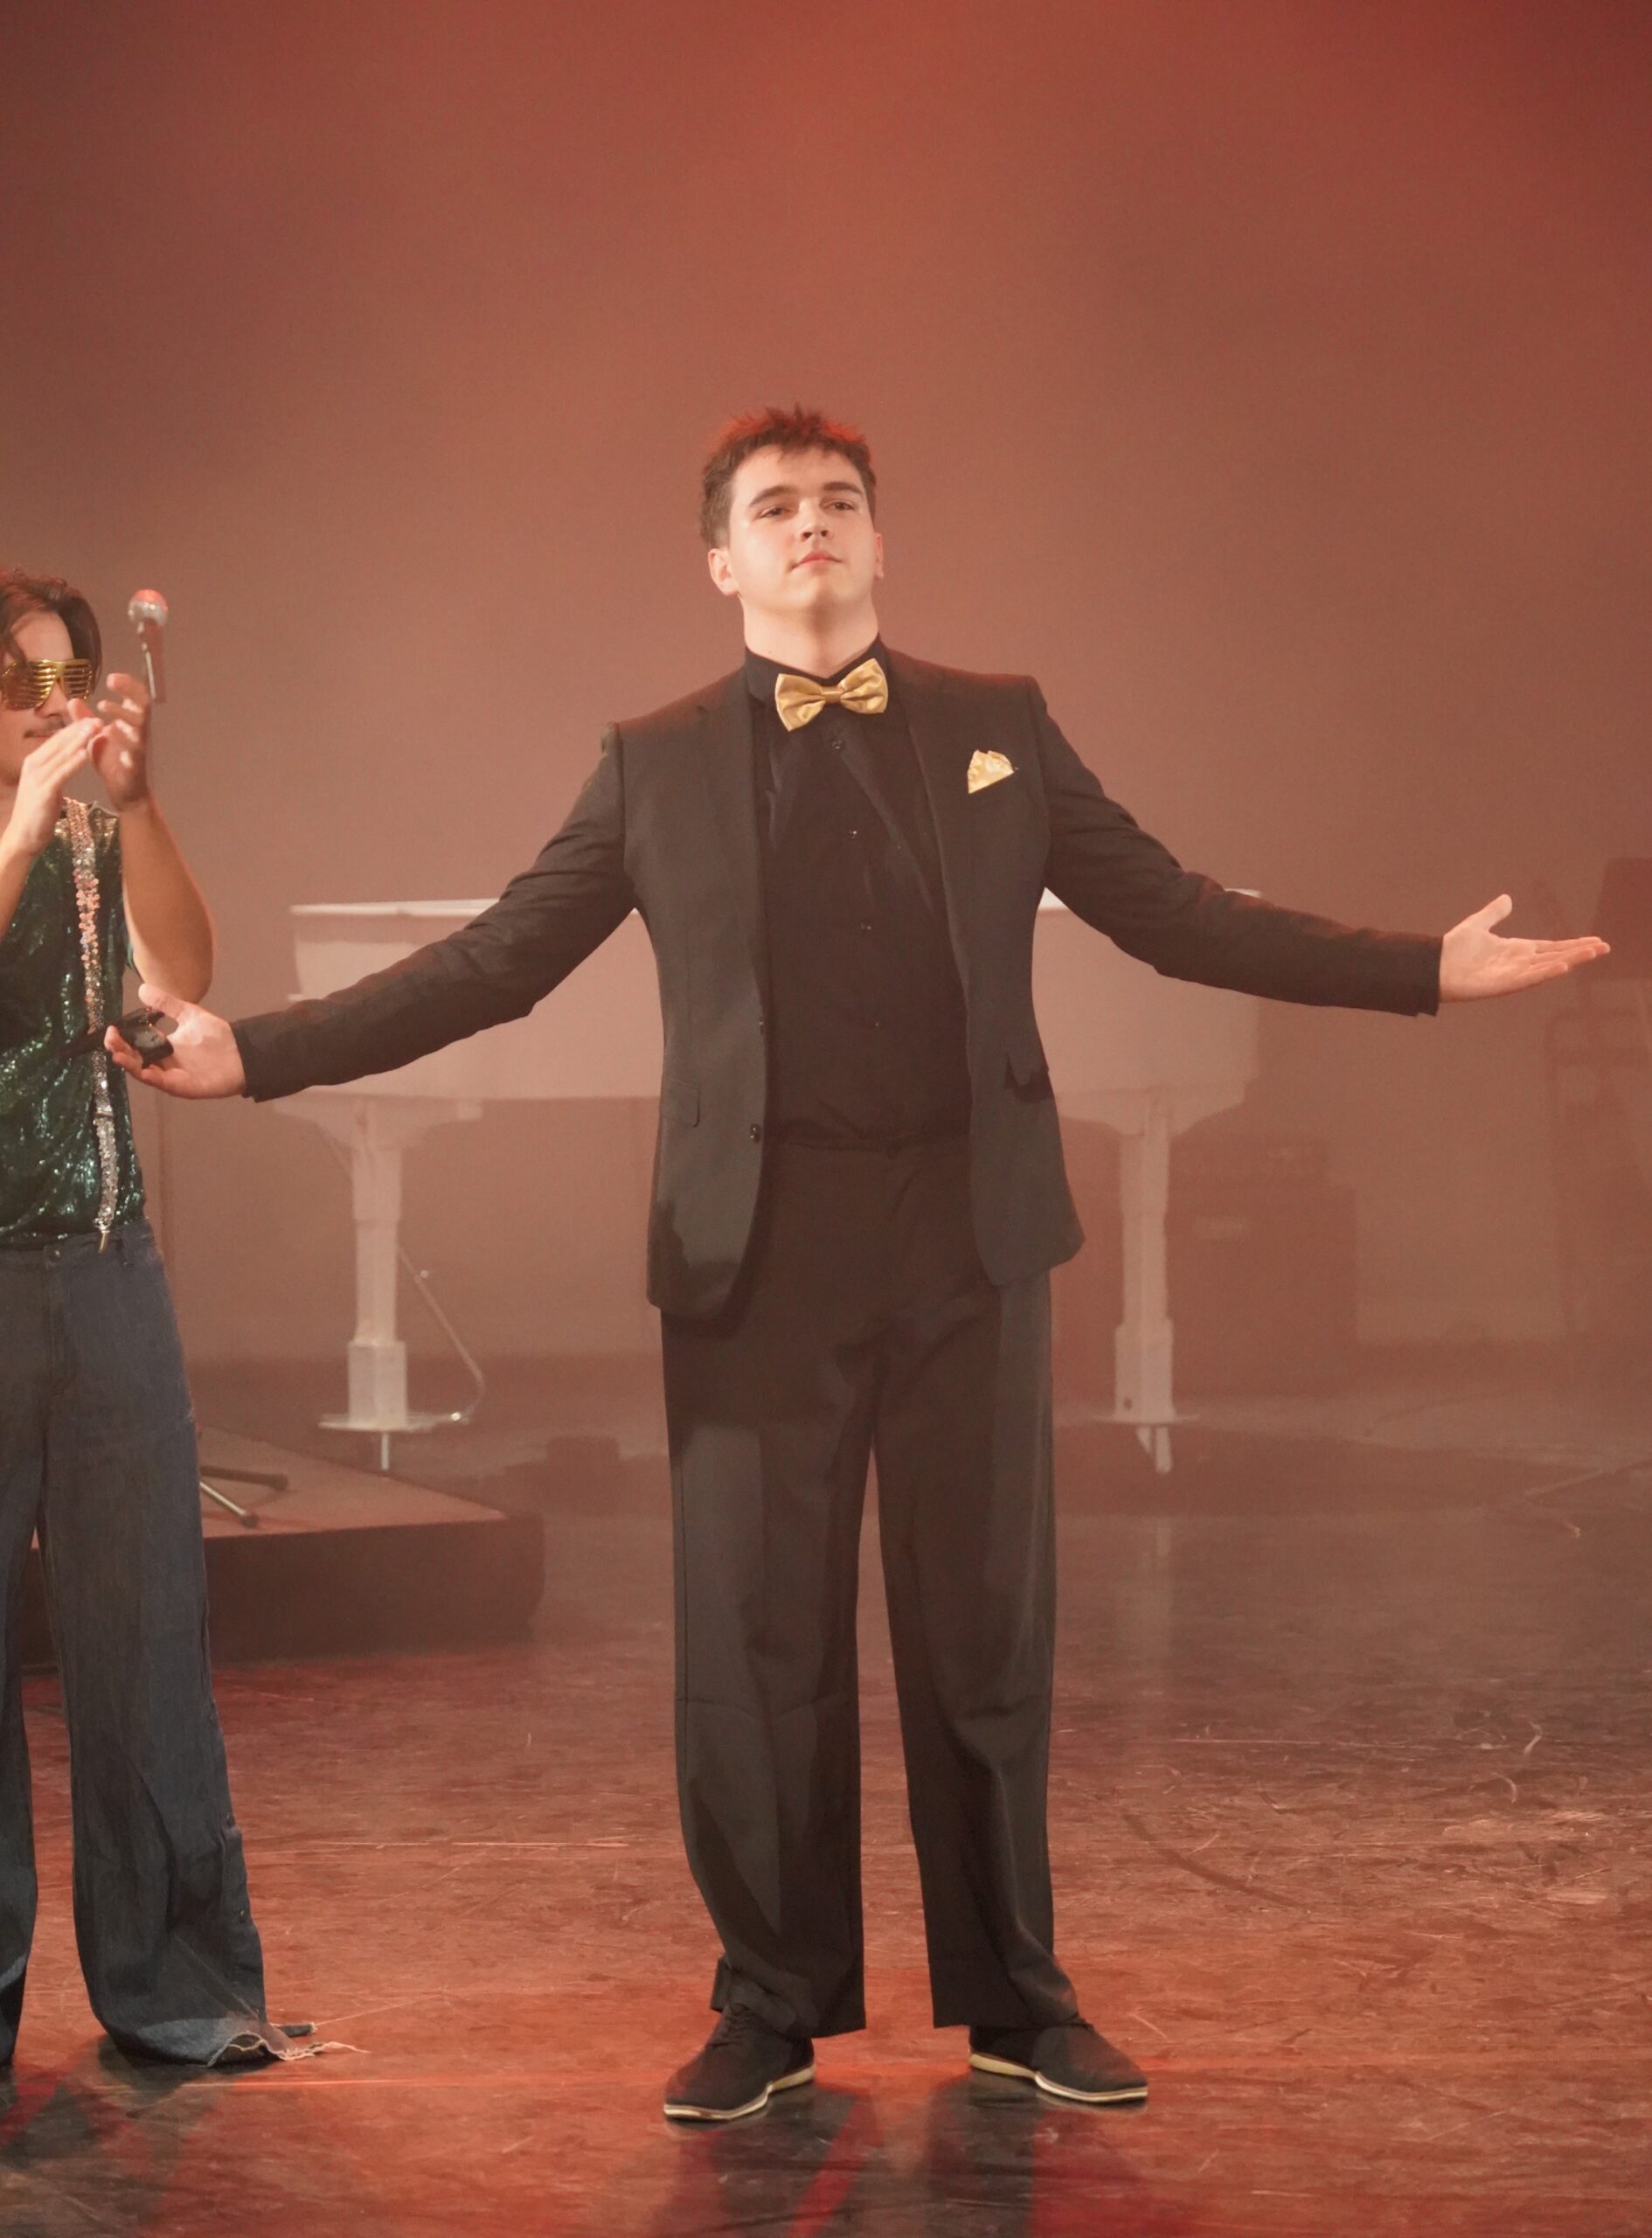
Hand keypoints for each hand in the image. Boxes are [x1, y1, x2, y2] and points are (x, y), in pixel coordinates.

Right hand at [1, 719, 101, 858]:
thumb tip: (68, 759)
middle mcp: (34, 765)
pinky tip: (86, 754)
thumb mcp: (48, 786)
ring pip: (61, 755)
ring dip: (80, 741)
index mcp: (34, 762)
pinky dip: (73, 762)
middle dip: (79, 730)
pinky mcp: (43, 791)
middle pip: (59, 743)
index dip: (74, 729)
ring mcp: (37, 778)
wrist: (24, 837)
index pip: (56, 741)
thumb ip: (56, 771)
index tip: (92, 719)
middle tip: (98, 719)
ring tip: (96, 729)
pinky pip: (61, 773)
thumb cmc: (37, 813)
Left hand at [89, 673, 152, 810]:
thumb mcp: (94, 736)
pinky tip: (109, 732)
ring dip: (122, 712)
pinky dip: (122, 738)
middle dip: (129, 690)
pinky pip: (134, 748)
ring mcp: (139, 746)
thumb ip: (84, 720)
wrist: (125, 792)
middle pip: (143, 704)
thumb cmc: (112, 762)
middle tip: (111, 681)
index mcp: (130, 723)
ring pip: (140, 724)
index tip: (111, 677)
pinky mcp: (136, 763)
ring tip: (103, 706)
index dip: (127, 684)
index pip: (135, 697)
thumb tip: (73, 699)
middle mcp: (138, 731)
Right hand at [105, 981, 245, 1097]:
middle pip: (135, 1058)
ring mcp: (172, 1076)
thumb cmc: (218, 1037)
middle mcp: (164, 1062)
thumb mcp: (189, 1014)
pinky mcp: (183, 1086)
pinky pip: (164, 1082)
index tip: (111, 1028)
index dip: (122, 1037)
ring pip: (144, 1072)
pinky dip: (152, 1077)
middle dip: (120, 1049)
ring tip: (117, 1054)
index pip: (136, 1043)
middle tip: (110, 1039)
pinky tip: (143, 1070)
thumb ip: (167, 1003)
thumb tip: (143, 988)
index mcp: (163, 1047)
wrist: (243, 1053)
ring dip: (130, 1064)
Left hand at [1439, 895, 1608, 1001]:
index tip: (1596, 942)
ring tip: (1592, 954)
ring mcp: (1513, 975)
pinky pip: (1528, 979)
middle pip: (1557, 956)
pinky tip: (1561, 967)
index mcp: (1517, 950)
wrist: (1434, 966)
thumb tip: (1507, 899)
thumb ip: (1494, 913)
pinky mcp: (1503, 984)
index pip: (1552, 946)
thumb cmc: (1454, 950)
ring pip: (1548, 967)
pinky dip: (1545, 973)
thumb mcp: (1478, 924)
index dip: (1574, 945)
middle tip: (1605, 948)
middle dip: (1580, 953)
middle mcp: (1519, 963)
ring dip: (1570, 961)